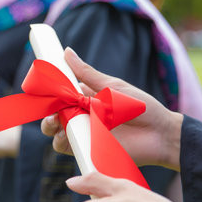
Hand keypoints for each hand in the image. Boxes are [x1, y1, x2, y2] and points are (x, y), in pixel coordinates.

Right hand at [41, 48, 182, 169]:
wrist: (160, 134)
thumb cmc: (141, 107)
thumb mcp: (112, 86)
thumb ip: (87, 73)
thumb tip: (66, 51)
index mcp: (86, 97)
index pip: (60, 93)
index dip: (48, 90)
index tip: (40, 85)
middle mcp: (82, 115)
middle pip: (54, 114)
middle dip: (46, 112)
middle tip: (50, 111)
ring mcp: (86, 133)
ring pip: (57, 132)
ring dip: (51, 127)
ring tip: (56, 123)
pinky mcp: (90, 150)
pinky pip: (69, 148)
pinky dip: (63, 142)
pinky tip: (66, 137)